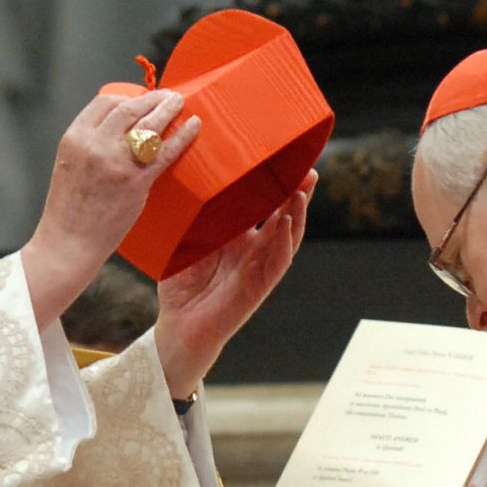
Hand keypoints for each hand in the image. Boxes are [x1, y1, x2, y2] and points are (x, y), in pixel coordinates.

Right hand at [21, 88, 199, 328]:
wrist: (68, 242)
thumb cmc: (70, 209)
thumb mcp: (70, 165)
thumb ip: (91, 145)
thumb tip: (120, 131)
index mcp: (75, 137)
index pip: (105, 102)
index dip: (128, 97)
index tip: (143, 99)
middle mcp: (94, 144)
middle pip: (130, 107)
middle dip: (153, 98)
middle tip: (169, 96)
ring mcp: (116, 162)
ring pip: (149, 124)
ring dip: (169, 109)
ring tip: (180, 103)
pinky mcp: (135, 181)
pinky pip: (165, 151)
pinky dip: (183, 135)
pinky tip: (194, 125)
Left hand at [153, 172, 314, 399]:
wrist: (178, 327)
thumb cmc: (182, 286)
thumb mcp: (187, 243)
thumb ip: (196, 218)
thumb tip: (195, 180)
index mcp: (239, 236)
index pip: (263, 205)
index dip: (276, 184)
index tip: (284, 158)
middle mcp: (254, 250)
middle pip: (284, 216)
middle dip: (298, 192)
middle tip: (307, 168)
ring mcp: (259, 268)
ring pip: (288, 237)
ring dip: (298, 213)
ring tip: (302, 189)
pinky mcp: (258, 288)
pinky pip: (277, 263)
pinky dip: (284, 242)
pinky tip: (286, 223)